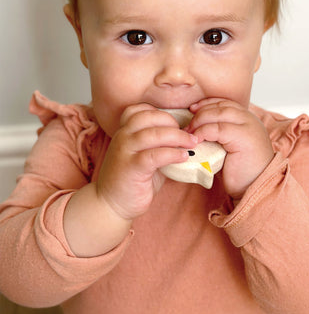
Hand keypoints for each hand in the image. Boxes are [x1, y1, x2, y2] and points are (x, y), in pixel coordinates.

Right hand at [96, 104, 197, 219]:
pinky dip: (173, 154)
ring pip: (154, 134)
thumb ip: (159, 144)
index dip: (163, 113)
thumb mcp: (145, 156)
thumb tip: (187, 137)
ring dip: (178, 137)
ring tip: (192, 144)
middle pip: (150, 117)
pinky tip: (184, 157)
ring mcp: (124, 151)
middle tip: (190, 135)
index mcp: (124, 131)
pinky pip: (155, 155)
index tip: (179, 124)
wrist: (111, 205)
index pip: (141, 109)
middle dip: (174, 124)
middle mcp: (122, 137)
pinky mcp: (131, 167)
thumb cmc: (133, 180)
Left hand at [188, 99, 273, 198]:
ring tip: (189, 132)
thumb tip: (194, 130)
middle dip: (201, 112)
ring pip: (219, 113)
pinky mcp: (244, 137)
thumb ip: (218, 135)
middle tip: (187, 125)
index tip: (192, 110)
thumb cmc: (241, 172)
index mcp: (247, 120)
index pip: (224, 102)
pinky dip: (204, 132)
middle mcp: (250, 119)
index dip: (206, 104)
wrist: (255, 187)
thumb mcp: (228, 148)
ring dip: (200, 121)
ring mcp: (249, 127)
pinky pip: (218, 128)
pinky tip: (196, 140)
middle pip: (220, 105)